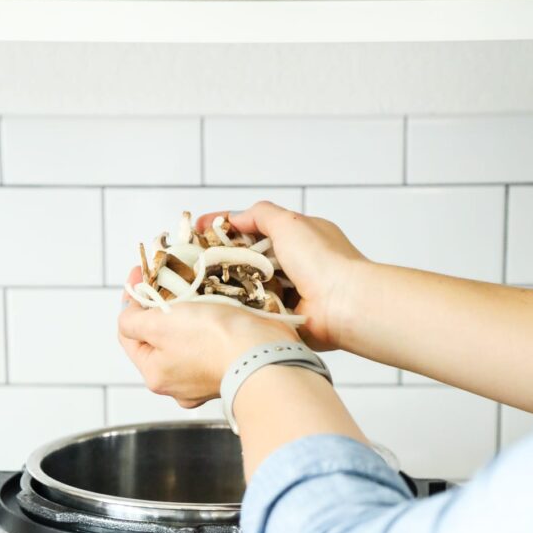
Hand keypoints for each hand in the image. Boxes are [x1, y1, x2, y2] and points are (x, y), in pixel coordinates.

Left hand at [118, 275, 299, 407]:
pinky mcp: (230, 365)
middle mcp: (178, 383)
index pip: (129, 335)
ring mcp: (205, 377)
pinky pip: (212, 340)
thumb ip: (132, 321)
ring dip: (187, 311)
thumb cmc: (213, 340)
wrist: (266, 354)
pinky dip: (211, 321)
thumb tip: (127, 317)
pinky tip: (216, 305)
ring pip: (186, 337)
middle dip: (160, 305)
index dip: (132, 301)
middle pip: (158, 336)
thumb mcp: (159, 324)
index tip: (141, 274)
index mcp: (156, 375)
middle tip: (167, 276)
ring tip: (193, 286)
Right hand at [198, 202, 368, 351]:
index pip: (253, 229)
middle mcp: (292, 265)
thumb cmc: (322, 260)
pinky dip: (240, 307)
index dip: (223, 228)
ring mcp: (287, 293)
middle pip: (247, 258)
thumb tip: (234, 218)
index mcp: (297, 239)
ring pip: (247, 285)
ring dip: (227, 284)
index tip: (196, 230)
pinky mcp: (282, 317)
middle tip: (189, 260)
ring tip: (195, 282)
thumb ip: (260, 214)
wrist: (343, 305)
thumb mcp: (289, 222)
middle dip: (220, 258)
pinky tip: (216, 305)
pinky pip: (254, 310)